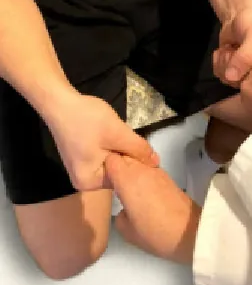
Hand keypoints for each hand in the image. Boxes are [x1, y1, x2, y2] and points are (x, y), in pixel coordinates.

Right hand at [43, 94, 158, 191]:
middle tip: (132, 140)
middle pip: (119, 172)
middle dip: (129, 157)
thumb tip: (156, 163)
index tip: (146, 152)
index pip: (124, 179)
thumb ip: (139, 150)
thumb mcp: (119, 134)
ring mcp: (83, 169)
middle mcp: (84, 181)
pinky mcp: (84, 158)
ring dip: (122, 150)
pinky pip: (107, 156)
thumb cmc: (87, 119)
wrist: (61, 102)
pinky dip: (114, 146)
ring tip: (122, 136)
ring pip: (115, 162)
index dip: (137, 165)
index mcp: (89, 182)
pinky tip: (113, 135)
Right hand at [106, 153, 199, 264]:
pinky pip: (149, 170)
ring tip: (123, 187)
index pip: (110, 159)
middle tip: (108, 180)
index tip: (99, 176)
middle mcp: (143, 171)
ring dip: (129, 170)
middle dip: (115, 164)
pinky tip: (140, 191)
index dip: (103, 164)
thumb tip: (125, 207)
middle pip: (124, 157)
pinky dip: (141, 176)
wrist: (192, 233)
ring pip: (137, 162)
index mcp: (128, 180)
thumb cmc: (156, 233)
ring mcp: (158, 173)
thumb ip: (119, 212)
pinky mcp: (168, 179)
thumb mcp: (126, 229)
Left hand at [214, 9, 251, 83]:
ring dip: (224, 62)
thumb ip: (246, 56)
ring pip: (228, 79)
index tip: (244, 63)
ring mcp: (244, 73)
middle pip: (241, 84)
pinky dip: (218, 61)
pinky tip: (226, 50)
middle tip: (236, 51)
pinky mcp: (231, 70)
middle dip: (233, 66)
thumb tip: (231, 77)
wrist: (241, 14)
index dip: (248, 77)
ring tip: (232, 49)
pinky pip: (219, 73)